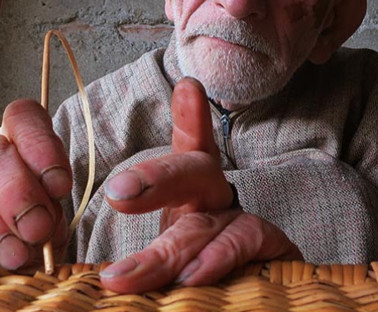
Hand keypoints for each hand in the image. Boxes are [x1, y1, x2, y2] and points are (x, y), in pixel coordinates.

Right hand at [0, 99, 71, 269]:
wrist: (7, 264)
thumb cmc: (33, 233)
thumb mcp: (51, 219)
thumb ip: (49, 214)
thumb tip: (40, 229)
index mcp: (14, 139)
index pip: (23, 118)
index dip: (40, 145)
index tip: (58, 184)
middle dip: (17, 193)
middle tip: (36, 229)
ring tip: (14, 256)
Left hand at [100, 78, 302, 292]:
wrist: (247, 311)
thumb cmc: (188, 272)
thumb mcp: (157, 259)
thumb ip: (136, 264)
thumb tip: (102, 280)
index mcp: (188, 195)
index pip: (186, 149)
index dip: (189, 118)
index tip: (188, 88)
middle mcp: (218, 201)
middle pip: (195, 174)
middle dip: (157, 178)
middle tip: (119, 193)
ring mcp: (246, 224)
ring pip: (211, 222)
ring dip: (171, 249)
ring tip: (132, 274)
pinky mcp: (275, 251)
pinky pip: (249, 244)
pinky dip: (220, 257)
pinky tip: (194, 275)